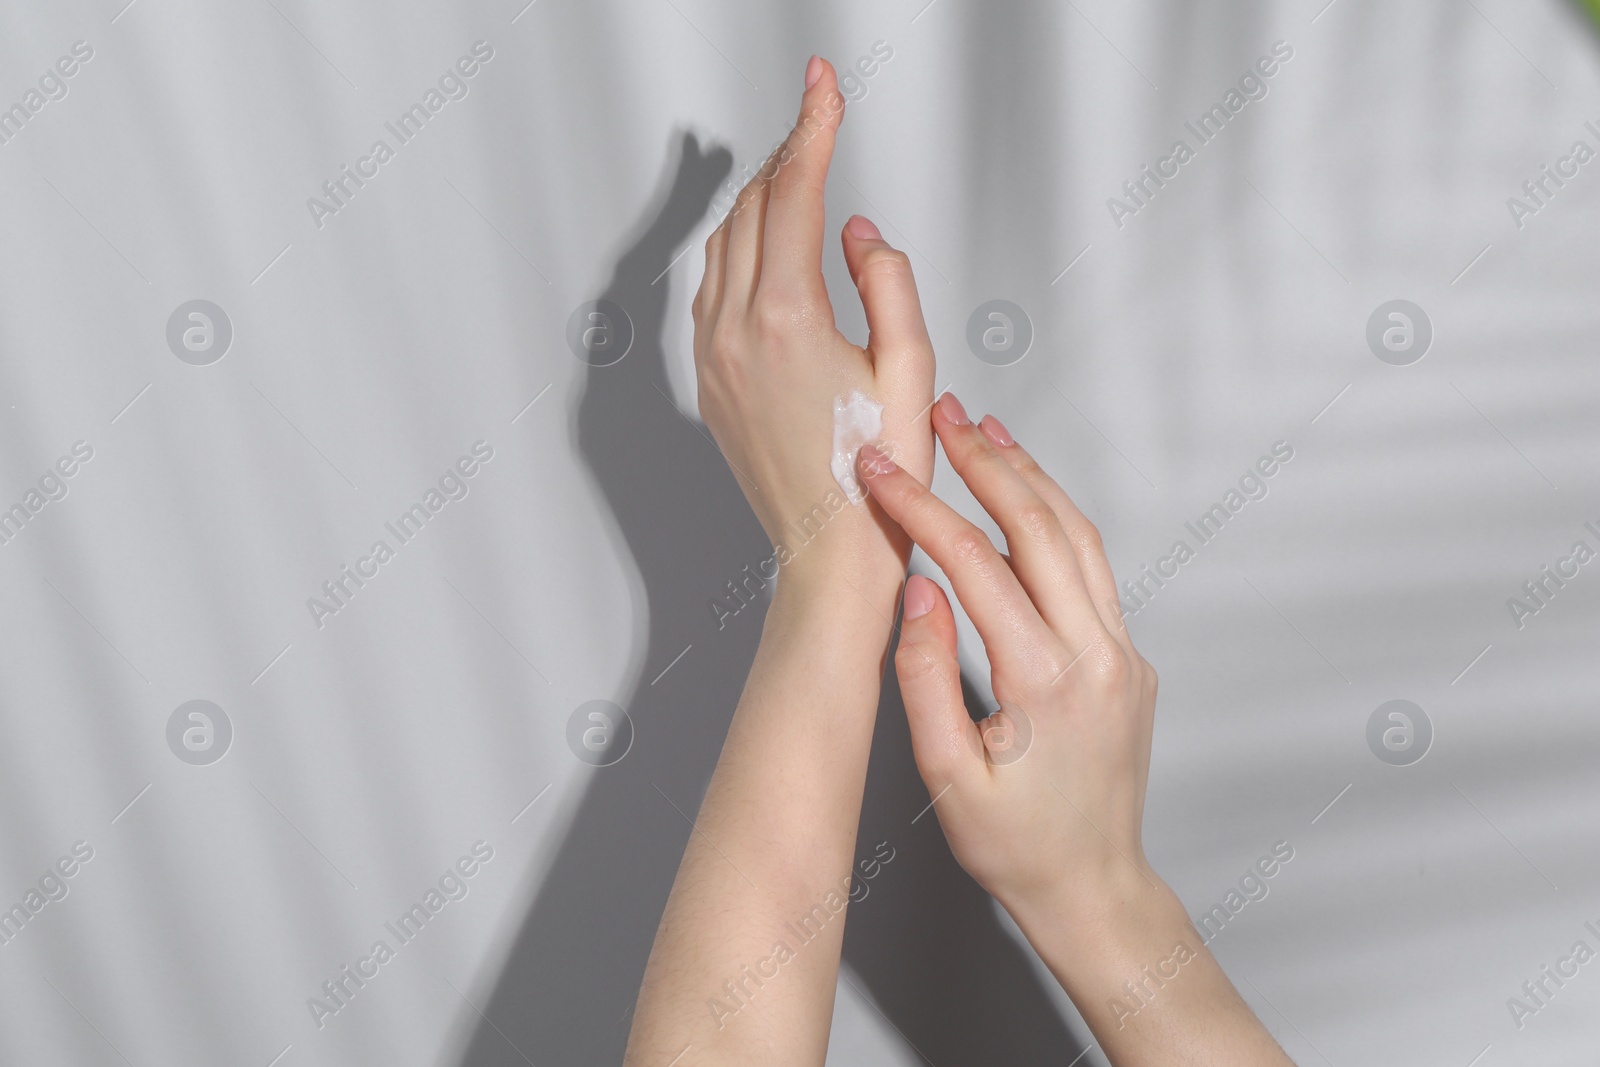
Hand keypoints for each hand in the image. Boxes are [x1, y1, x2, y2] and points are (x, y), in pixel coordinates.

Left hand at [694, 56, 934, 592]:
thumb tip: (858, 231)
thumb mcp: (912, 370)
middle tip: (819, 122)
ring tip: (797, 174)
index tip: (822, 84)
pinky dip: (738, 251)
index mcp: (786, 319)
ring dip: (758, 202)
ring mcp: (712, 357)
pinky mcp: (708, 381)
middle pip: (751, 210)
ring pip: (723, 247)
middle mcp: (734, 330)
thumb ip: (888, 283)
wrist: (827, 552)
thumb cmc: (878, 474)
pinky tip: (764, 248)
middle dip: (786, 157)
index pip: (794, 195)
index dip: (813, 129)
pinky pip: (711, 291)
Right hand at [859, 393, 1160, 919]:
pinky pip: (1096, 568)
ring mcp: (1122, 653)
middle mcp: (1095, 654)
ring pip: (1079, 536)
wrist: (1093, 886)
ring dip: (1030, 477)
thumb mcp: (946, 777)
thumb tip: (916, 592)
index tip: (880, 470)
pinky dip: (1058, 519)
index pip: (975, 564)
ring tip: (984, 432)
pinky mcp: (1130, 658)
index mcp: (1043, 681)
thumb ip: (926, 679)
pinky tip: (1028, 498)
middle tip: (941, 412)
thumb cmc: (1014, 844)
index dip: (921, 508)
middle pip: (1039, 527)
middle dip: (985, 462)